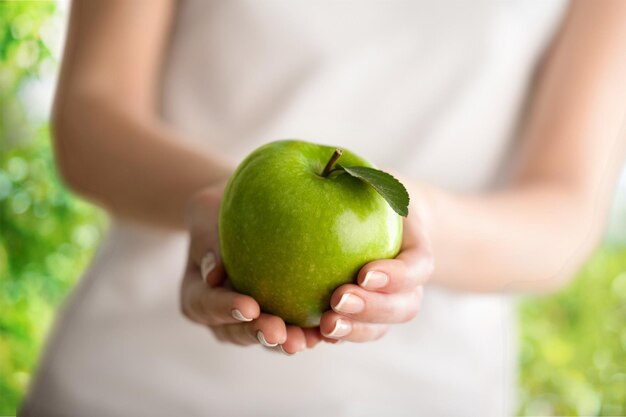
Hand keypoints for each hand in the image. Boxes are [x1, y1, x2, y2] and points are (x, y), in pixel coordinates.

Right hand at [180, 181, 324, 354]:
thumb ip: (207, 240)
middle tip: (279, 334)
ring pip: (266, 337)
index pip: (207, 305)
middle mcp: (222, 317)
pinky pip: (292, 328)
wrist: (239, 215)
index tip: (249, 307)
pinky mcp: (277, 318)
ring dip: (287, 340)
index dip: (227, 309)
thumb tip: (214, 274)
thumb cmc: (218, 211)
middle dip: (259, 333)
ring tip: (308, 340)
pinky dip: (309, 329)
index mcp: (197, 296)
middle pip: (237, 331)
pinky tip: (330, 328)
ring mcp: (249, 321)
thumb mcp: (205, 214)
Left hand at [319, 178, 433, 341]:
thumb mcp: (373, 179)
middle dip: (373, 309)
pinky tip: (306, 332)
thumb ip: (365, 177)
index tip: (366, 272)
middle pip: (403, 307)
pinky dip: (331, 334)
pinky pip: (350, 329)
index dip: (398, 275)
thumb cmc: (369, 193)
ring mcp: (384, 304)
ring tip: (324, 325)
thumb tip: (336, 161)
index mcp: (416, 251)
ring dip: (353, 330)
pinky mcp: (358, 314)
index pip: (418, 267)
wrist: (369, 221)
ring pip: (378, 328)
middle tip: (338, 300)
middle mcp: (406, 284)